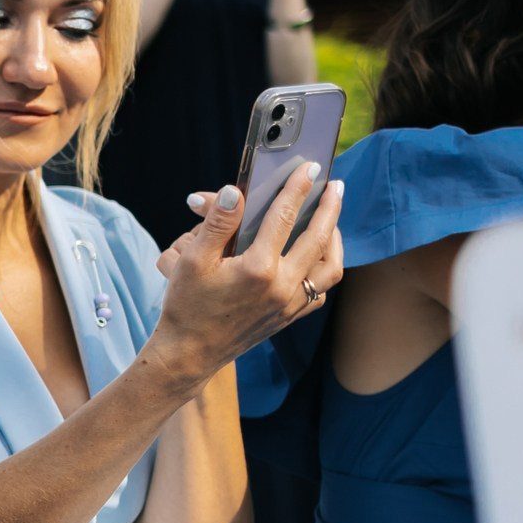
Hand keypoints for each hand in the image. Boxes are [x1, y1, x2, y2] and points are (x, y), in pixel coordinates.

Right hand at [150, 163, 345, 381]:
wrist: (189, 353)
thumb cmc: (186, 306)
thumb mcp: (192, 260)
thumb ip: (217, 223)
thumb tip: (237, 191)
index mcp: (258, 269)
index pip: (284, 217)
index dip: (298, 188)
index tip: (310, 168)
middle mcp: (282, 287)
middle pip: (318, 238)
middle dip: (329, 207)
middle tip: (335, 186)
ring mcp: (289, 305)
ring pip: (330, 267)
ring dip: (335, 239)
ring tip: (331, 219)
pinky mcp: (289, 317)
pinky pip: (320, 291)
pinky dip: (326, 269)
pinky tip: (318, 256)